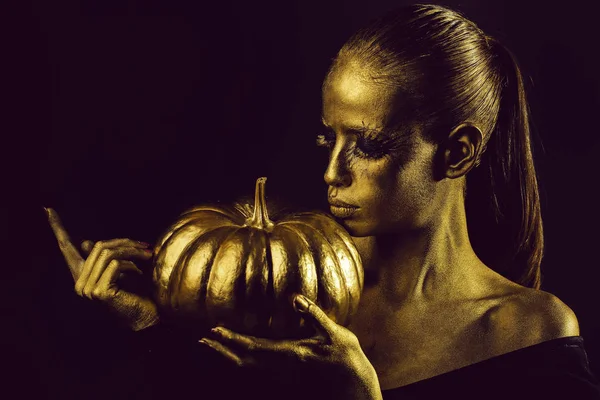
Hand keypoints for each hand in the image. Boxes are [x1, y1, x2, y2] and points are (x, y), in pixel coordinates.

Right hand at [45, 207, 159, 330]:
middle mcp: (79, 283)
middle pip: (99, 246)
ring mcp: (86, 289)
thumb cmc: (136, 293)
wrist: (146, 317)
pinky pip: (116, 264)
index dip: (58, 227)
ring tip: (147, 256)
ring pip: (108, 253)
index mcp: (81, 275)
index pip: (65, 248)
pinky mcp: (99, 292)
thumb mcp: (120, 271)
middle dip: (125, 243)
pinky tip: (140, 274)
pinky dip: (132, 265)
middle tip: (146, 246)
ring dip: (132, 252)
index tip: (48, 209)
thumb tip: (86, 242)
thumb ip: (103, 257)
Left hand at [199, 294, 381, 399]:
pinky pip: (257, 368)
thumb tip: (294, 297)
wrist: (354, 383)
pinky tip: (238, 354)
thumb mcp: (333, 332)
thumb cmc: (346, 356)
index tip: (214, 331)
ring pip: (248, 367)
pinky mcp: (286, 373)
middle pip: (244, 360)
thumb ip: (312, 314)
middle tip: (202, 340)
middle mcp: (281, 366)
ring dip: (228, 356)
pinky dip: (241, 360)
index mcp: (290, 353)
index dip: (232, 339)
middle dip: (222, 350)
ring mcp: (283, 372)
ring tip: (212, 346)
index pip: (254, 347)